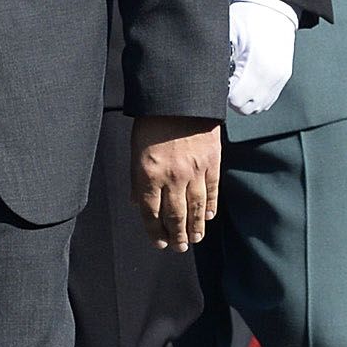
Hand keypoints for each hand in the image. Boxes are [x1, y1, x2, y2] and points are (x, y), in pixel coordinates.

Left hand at [129, 115, 220, 251]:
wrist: (180, 99)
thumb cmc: (152, 122)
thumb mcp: (135, 150)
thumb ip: (136, 179)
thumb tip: (137, 203)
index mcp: (148, 174)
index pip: (151, 213)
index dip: (155, 232)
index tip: (159, 243)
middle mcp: (172, 177)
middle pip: (175, 216)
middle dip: (176, 235)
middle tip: (178, 247)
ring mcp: (194, 171)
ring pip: (196, 208)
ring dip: (195, 227)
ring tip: (194, 239)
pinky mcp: (212, 164)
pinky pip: (212, 192)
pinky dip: (210, 207)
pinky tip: (207, 218)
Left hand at [226, 0, 298, 116]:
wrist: (274, 6)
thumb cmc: (248, 16)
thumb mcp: (227, 32)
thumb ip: (217, 56)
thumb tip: (201, 74)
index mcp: (255, 64)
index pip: (234, 100)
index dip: (221, 94)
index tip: (216, 82)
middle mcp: (271, 76)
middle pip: (245, 108)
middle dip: (231, 99)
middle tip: (223, 81)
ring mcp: (279, 78)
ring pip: (258, 107)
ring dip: (244, 100)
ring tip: (235, 81)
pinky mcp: (284, 76)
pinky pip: (268, 100)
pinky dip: (256, 97)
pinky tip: (246, 81)